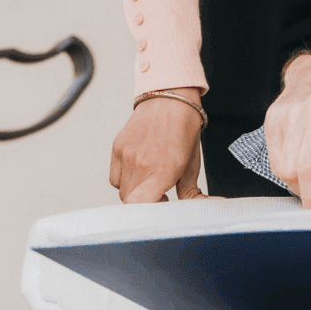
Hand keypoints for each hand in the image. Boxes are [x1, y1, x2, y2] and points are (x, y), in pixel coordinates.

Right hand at [109, 88, 206, 202]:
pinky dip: (125, 179)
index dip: (147, 213)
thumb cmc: (184, 127)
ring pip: (122, 190)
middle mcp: (141, 164)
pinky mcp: (117, 147)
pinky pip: (115, 177)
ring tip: (150, 179)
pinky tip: (139, 169)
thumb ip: (190, 191)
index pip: (139, 205)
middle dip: (146, 203)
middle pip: (131, 202)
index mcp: (163, 170)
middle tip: (160, 193)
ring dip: (135, 191)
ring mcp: (126, 155)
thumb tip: (195, 207)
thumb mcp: (192, 162)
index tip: (161, 205)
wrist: (170, 96)